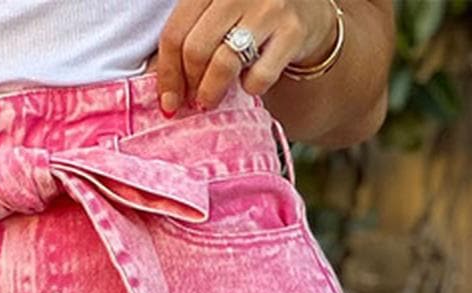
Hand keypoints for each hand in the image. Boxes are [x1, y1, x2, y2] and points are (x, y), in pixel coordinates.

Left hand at [154, 0, 339, 115]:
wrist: (309, 9)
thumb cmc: (251, 15)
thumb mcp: (216, 11)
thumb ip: (190, 34)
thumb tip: (162, 87)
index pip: (175, 31)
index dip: (167, 74)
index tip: (168, 103)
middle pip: (196, 49)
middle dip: (190, 84)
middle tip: (194, 100)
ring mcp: (268, 6)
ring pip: (224, 63)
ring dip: (212, 92)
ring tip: (210, 101)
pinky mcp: (293, 30)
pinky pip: (258, 76)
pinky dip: (250, 89)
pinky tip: (250, 83)